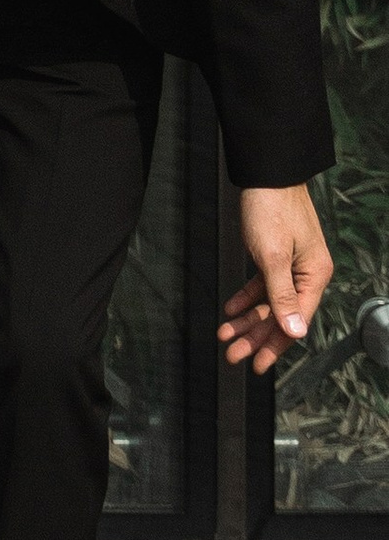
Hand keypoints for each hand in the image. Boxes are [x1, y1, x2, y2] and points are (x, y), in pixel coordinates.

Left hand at [216, 183, 333, 372]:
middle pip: (280, 315)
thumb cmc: (272, 210)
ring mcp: (291, 265)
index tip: (256, 364)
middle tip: (232, 354)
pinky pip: (262, 284)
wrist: (266, 174)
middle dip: (255, 336)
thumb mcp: (274, 256)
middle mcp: (306, 273)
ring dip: (247, 319)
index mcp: (314, 276)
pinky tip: (230, 309)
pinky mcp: (276, 255)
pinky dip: (246, 297)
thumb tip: (296, 331)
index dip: (275, 345)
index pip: (295, 320)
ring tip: (225, 334)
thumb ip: (282, 295)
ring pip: (268, 302)